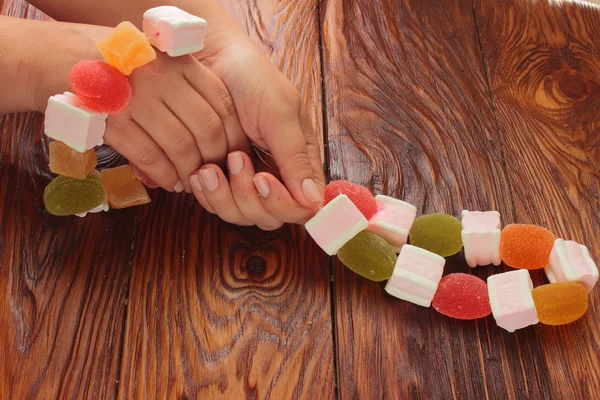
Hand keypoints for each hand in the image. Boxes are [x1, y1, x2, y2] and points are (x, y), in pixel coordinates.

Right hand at [31, 22, 249, 192]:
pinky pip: (149, 156)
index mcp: (180, 62)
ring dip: (190, 172)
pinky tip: (170, 183)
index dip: (234, 136)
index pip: (222, 104)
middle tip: (214, 174)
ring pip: (180, 146)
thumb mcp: (161, 60)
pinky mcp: (113, 120)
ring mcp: (137, 99)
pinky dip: (164, 175)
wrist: (63, 58)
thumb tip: (223, 131)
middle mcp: (163, 78)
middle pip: (206, 129)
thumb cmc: (122, 64)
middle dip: (215, 159)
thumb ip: (190, 85)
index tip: (235, 155)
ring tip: (192, 182)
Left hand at [188, 27, 325, 227]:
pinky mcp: (220, 181)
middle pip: (269, 217)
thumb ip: (296, 156)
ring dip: (224, 197)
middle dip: (250, 197)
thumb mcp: (280, 113)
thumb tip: (314, 199)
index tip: (264, 179)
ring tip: (211, 167)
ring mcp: (246, 182)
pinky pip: (215, 205)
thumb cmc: (254, 80)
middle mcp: (276, 178)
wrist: (214, 61)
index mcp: (300, 164)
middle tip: (236, 157)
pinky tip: (200, 171)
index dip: (284, 204)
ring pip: (240, 215)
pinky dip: (207, 194)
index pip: (302, 207)